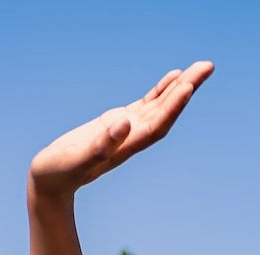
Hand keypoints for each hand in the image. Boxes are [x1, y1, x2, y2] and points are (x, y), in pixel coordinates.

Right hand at [29, 62, 213, 199]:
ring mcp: (127, 130)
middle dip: (187, 89)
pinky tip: (175, 77)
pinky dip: (162, 91)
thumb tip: (124, 122)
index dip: (173, 107)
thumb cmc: (60, 172)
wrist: (51, 182)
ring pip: (161, 105)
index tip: (188, 86)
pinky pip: (147, 105)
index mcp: (125, 147)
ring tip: (202, 67)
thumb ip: (102, 143)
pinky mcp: (118, 123)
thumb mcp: (78, 157)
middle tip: (208, 66)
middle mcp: (132, 138)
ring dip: (181, 87)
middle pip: (166, 112)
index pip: (156, 125)